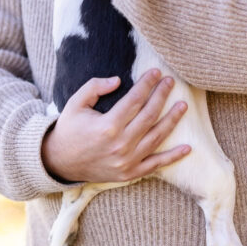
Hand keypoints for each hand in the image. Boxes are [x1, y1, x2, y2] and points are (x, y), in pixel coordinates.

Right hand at [41, 69, 189, 182]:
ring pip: (156, 137)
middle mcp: (120, 144)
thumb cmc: (69, 129)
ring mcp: (126, 161)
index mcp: (107, 126)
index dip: (147, 84)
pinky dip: (172, 157)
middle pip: (149, 115)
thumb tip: (118, 80)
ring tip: (182, 105)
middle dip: (161, 96)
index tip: (156, 72)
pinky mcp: (129, 173)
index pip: (135, 100)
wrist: (59, 163)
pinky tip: (187, 147)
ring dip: (172, 120)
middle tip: (170, 82)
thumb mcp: (76, 103)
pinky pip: (155, 165)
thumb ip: (95, 87)